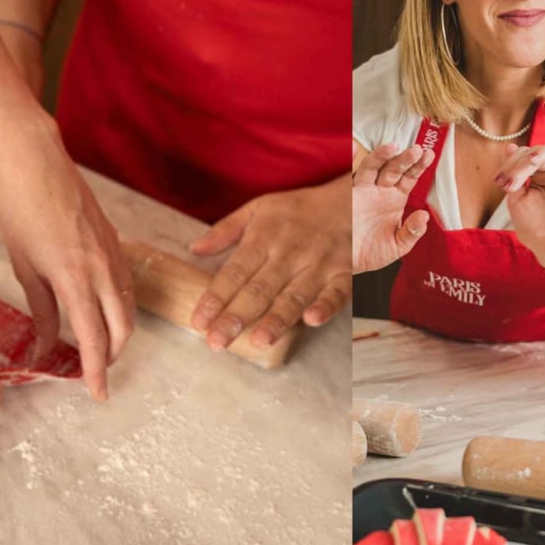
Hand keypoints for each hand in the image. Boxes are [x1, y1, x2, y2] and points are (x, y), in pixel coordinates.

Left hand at [0, 119, 134, 401]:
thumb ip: (41, 311)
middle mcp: (103, 269)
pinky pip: (125, 285)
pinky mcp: (115, 243)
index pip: (93, 338)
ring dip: (118, 333)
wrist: (38, 164)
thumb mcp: (24, 267)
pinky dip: (119, 307)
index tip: (99, 394)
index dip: (96, 370)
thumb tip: (44, 348)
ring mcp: (114, 254)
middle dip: (112, 355)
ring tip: (97, 347)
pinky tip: (102, 311)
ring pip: (129, 307)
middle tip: (94, 373)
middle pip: (122, 327)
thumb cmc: (21, 212)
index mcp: (76, 279)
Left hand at [190, 177, 351, 350]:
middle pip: (259, 289)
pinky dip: (326, 306)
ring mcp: (318, 264)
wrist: (350, 202)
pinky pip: (336, 293)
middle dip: (237, 317)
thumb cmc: (299, 210)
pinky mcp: (344, 274)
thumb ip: (226, 230)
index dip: (216, 298)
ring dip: (276, 319)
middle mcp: (289, 253)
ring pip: (294, 296)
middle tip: (217, 342)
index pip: (235, 272)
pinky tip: (312, 320)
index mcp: (264, 237)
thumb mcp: (259, 208)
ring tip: (258, 341)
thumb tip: (194, 248)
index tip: (199, 321)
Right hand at [352, 143, 432, 273]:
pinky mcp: (345, 196)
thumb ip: (411, 232)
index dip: (419, 166)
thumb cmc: (371, 253)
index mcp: (394, 199)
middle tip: (417, 149)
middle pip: (394, 169)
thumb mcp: (397, 246)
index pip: (409, 178)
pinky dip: (349, 160)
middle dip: (406, 159)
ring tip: (394, 147)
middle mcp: (380, 191)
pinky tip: (353, 148)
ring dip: (383, 156)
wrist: (346, 264)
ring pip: (373, 168)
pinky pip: (347, 176)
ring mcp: (362, 191)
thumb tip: (424, 216)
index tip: (429, 155)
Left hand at [501, 126, 544, 277]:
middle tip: (513, 181)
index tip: (502, 183)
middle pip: (543, 149)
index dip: (512, 164)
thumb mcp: (517, 201)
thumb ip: (515, 176)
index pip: (527, 154)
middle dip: (524, 161)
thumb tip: (511, 147)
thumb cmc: (535, 228)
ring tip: (534, 161)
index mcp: (539, 172)